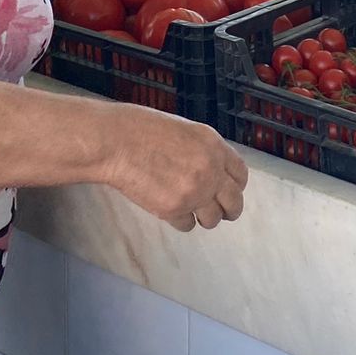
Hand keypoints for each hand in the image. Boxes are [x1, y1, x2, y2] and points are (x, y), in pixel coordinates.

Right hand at [105, 108, 247, 232]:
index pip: (241, 175)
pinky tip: (167, 207)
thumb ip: (203, 151)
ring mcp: (194, 192)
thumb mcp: (183, 130)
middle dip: (228, 209)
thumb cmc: (140, 129)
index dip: (236, 186)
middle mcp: (210, 171)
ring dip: (203, 217)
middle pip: (234, 203)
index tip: (229, 191)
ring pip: (213, 220)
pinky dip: (180, 220)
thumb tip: (212, 169)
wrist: (115, 142)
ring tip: (189, 209)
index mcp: (214, 146)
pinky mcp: (174, 209)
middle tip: (218, 211)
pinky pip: (187, 225)